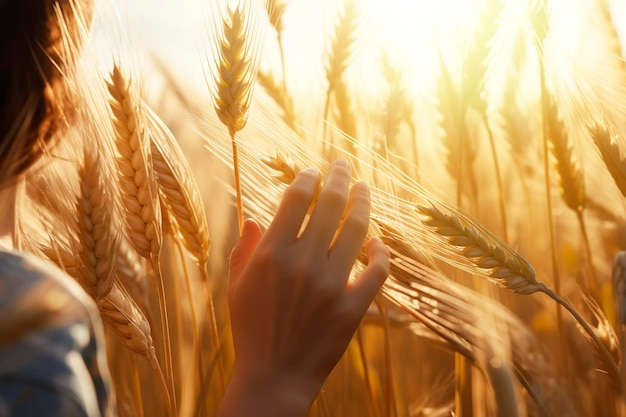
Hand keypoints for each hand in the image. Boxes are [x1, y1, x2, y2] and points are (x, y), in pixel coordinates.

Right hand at [219, 158, 389, 415]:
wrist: (275, 376)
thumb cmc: (251, 329)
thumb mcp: (236, 287)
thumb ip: (244, 249)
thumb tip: (254, 217)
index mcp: (272, 254)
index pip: (296, 199)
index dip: (308, 178)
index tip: (313, 171)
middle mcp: (303, 263)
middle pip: (330, 205)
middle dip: (339, 177)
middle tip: (344, 165)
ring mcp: (332, 284)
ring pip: (357, 230)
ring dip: (363, 203)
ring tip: (364, 189)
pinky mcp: (354, 306)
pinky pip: (377, 270)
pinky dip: (381, 252)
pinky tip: (377, 242)